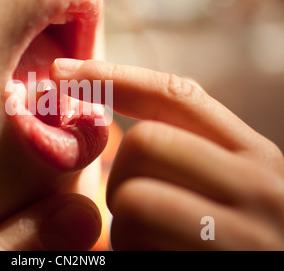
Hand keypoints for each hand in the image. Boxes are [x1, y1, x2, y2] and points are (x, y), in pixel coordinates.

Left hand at [51, 59, 283, 249]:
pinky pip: (137, 247)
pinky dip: (133, 255)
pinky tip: (160, 260)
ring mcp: (246, 233)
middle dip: (121, 176)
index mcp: (252, 155)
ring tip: (151, 243)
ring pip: (133, 198)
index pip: (177, 95)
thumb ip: (184, 152)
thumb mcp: (222, 187)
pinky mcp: (219, 265)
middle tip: (137, 210)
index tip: (63, 72)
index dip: (114, 77)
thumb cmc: (226, 241)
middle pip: (146, 141)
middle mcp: (261, 185)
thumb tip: (110, 119)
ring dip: (123, 226)